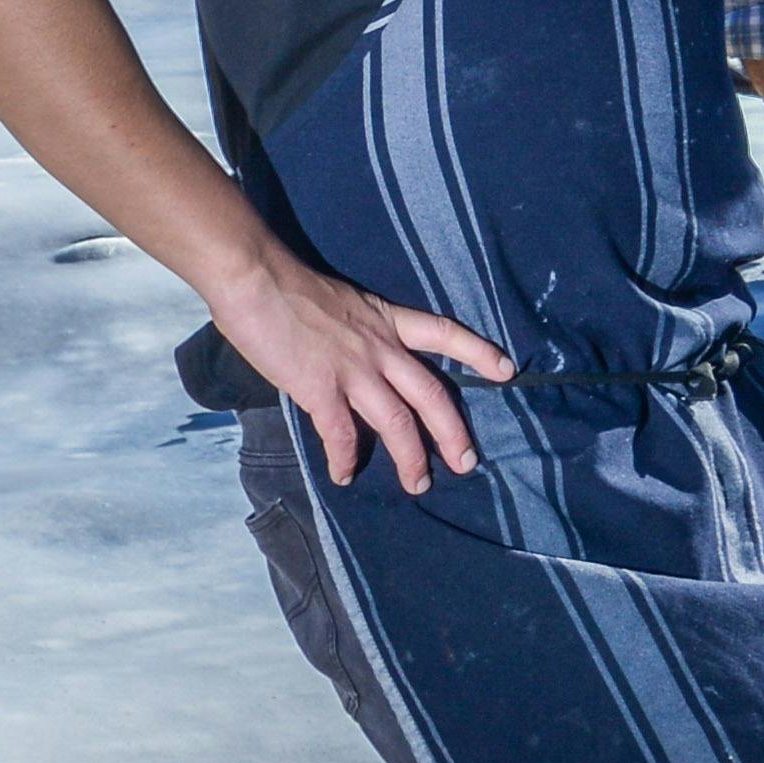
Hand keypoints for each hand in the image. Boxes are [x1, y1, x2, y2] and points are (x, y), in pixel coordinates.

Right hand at [208, 247, 520, 493]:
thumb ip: (357, 330)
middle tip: (467, 462)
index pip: (445, 334)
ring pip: (397, 422)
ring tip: (418, 484)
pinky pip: (342, 434)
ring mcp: (353, 369)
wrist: (256, 278)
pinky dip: (345, 459)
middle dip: (452, 432)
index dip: (478, 352)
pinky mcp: (320, 388)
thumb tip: (353, 356)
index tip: (507, 370)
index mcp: (387, 320)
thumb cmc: (289, 285)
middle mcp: (380, 347)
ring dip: (410, 458)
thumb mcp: (343, 302)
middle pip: (431, 394)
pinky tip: (344, 475)